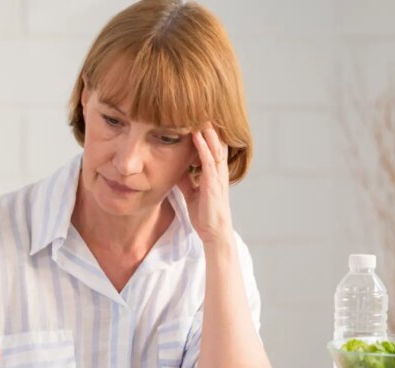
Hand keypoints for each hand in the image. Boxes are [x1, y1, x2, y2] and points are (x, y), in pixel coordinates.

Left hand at [178, 122, 234, 245]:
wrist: (213, 233)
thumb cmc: (204, 213)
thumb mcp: (191, 191)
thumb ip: (185, 178)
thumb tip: (175, 167)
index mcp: (214, 172)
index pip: (212, 146)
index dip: (207, 131)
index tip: (197, 114)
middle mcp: (219, 171)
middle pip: (217, 142)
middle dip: (210, 125)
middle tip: (201, 106)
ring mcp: (218, 177)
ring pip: (215, 148)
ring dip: (208, 131)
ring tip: (200, 113)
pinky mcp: (213, 185)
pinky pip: (209, 162)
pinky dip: (203, 148)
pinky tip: (197, 136)